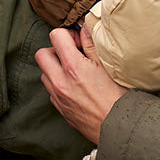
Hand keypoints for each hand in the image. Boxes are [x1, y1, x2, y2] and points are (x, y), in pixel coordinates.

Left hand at [36, 26, 126, 144]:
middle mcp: (60, 82)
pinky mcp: (60, 109)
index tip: (78, 41)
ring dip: (55, 68)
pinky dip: (59, 84)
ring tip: (74, 71)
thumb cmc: (118, 97)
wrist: (118, 129)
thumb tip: (83, 30)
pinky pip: (51, 90)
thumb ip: (92, 45)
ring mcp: (58, 97)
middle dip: (55, 50)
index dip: (67, 34)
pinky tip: (76, 86)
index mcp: (73, 67)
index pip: (55, 36)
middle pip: (42, 54)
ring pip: (44, 73)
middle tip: (72, 54)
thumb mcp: (108, 66)